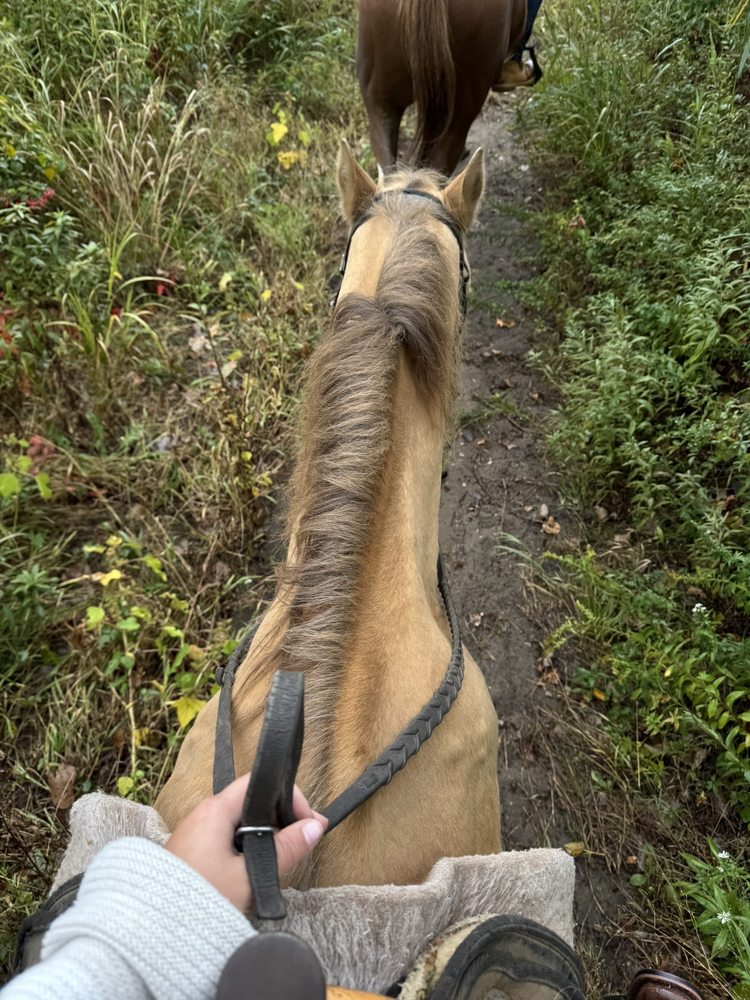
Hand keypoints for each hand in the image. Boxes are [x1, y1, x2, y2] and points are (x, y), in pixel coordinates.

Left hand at [166, 774, 326, 910]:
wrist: (151, 929)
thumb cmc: (198, 900)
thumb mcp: (251, 875)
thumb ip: (286, 849)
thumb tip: (314, 826)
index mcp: (216, 810)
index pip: (260, 783)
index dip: (289, 797)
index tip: (308, 823)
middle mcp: (203, 814)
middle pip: (252, 802)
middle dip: (280, 818)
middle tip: (300, 842)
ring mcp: (196, 832)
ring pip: (241, 822)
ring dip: (264, 835)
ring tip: (280, 859)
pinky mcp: (192, 851)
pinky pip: (227, 838)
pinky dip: (246, 847)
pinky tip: (254, 869)